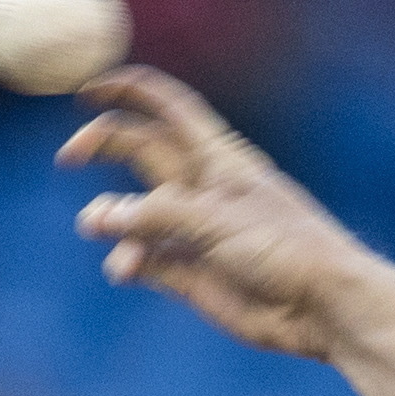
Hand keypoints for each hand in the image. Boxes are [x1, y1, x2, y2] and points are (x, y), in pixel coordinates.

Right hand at [60, 67, 373, 358]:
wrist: (325, 308)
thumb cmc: (285, 249)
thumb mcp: (216, 219)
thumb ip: (156, 214)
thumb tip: (101, 216)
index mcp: (218, 157)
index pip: (169, 107)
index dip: (130, 90)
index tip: (87, 87)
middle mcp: (203, 188)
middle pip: (140, 149)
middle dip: (102, 145)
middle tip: (69, 157)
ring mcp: (196, 232)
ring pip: (135, 212)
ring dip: (110, 217)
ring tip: (99, 229)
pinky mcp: (192, 275)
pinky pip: (145, 261)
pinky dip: (128, 261)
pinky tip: (126, 270)